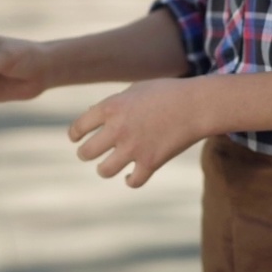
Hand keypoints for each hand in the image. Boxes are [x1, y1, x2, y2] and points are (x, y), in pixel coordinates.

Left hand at [68, 79, 203, 188]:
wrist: (196, 104)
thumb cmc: (167, 92)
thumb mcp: (135, 90)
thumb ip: (113, 103)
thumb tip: (91, 114)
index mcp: (111, 108)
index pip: (79, 127)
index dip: (75, 135)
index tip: (76, 139)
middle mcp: (117, 129)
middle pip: (86, 152)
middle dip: (84, 154)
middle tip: (88, 154)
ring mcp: (134, 148)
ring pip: (104, 171)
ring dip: (104, 169)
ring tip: (106, 167)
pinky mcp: (151, 163)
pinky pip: (133, 181)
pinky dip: (130, 180)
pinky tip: (131, 176)